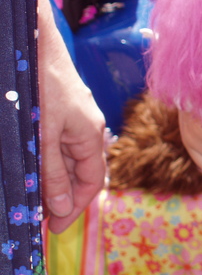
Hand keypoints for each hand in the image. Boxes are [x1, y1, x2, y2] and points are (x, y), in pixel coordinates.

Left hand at [38, 0, 106, 233]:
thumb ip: (53, 171)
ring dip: (57, 182)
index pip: (91, 182)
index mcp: (91, 136)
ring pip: (72, 161)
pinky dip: (53, 164)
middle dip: (65, 198)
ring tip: (37, 199)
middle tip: (43, 219)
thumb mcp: (45, 136)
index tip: (55, 227)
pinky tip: (39, 169)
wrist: (39, 47)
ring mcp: (78, 122)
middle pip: (83, 173)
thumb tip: (59, 205)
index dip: (75, 207)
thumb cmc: (44, 88)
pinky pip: (63, 147)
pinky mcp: (66, 114)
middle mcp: (90, 131)